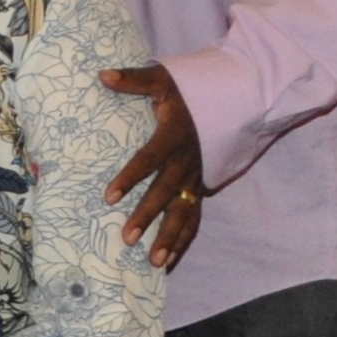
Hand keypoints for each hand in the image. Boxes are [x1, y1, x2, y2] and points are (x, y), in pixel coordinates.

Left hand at [100, 64, 202, 268]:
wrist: (233, 97)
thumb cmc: (190, 89)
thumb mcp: (164, 79)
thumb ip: (134, 79)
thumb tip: (103, 75)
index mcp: (174, 136)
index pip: (148, 160)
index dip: (129, 178)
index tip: (108, 196)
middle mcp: (187, 161)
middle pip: (166, 193)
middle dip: (148, 216)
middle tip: (127, 238)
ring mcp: (196, 177)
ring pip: (185, 212)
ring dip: (171, 238)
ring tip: (155, 262)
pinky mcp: (201, 187)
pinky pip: (194, 217)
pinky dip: (184, 240)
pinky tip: (170, 261)